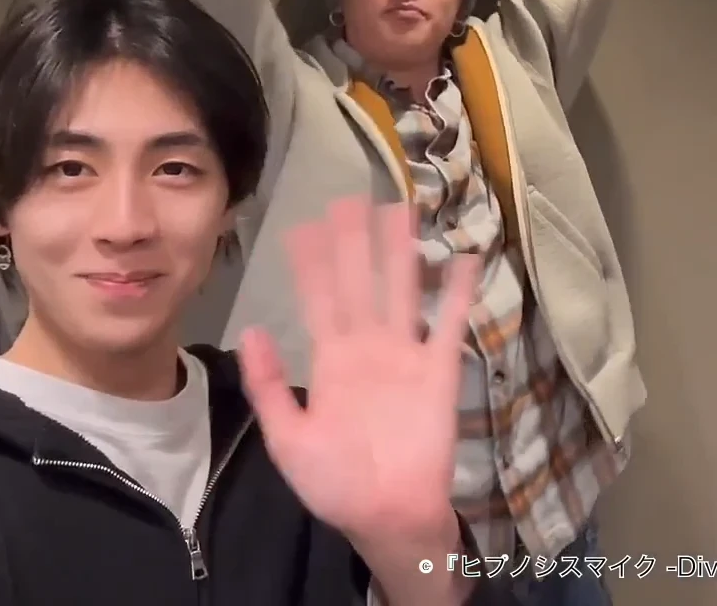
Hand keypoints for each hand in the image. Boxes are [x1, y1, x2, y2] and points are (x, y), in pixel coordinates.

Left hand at [239, 197, 477, 552]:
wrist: (386, 517)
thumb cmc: (335, 484)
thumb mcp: (287, 438)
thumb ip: (269, 385)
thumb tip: (252, 330)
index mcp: (330, 360)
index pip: (318, 299)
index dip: (310, 263)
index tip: (302, 226)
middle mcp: (366, 347)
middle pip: (359, 282)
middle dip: (353, 242)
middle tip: (350, 198)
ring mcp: (404, 355)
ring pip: (401, 290)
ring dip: (400, 251)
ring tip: (399, 209)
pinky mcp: (438, 371)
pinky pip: (450, 323)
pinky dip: (459, 291)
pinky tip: (465, 257)